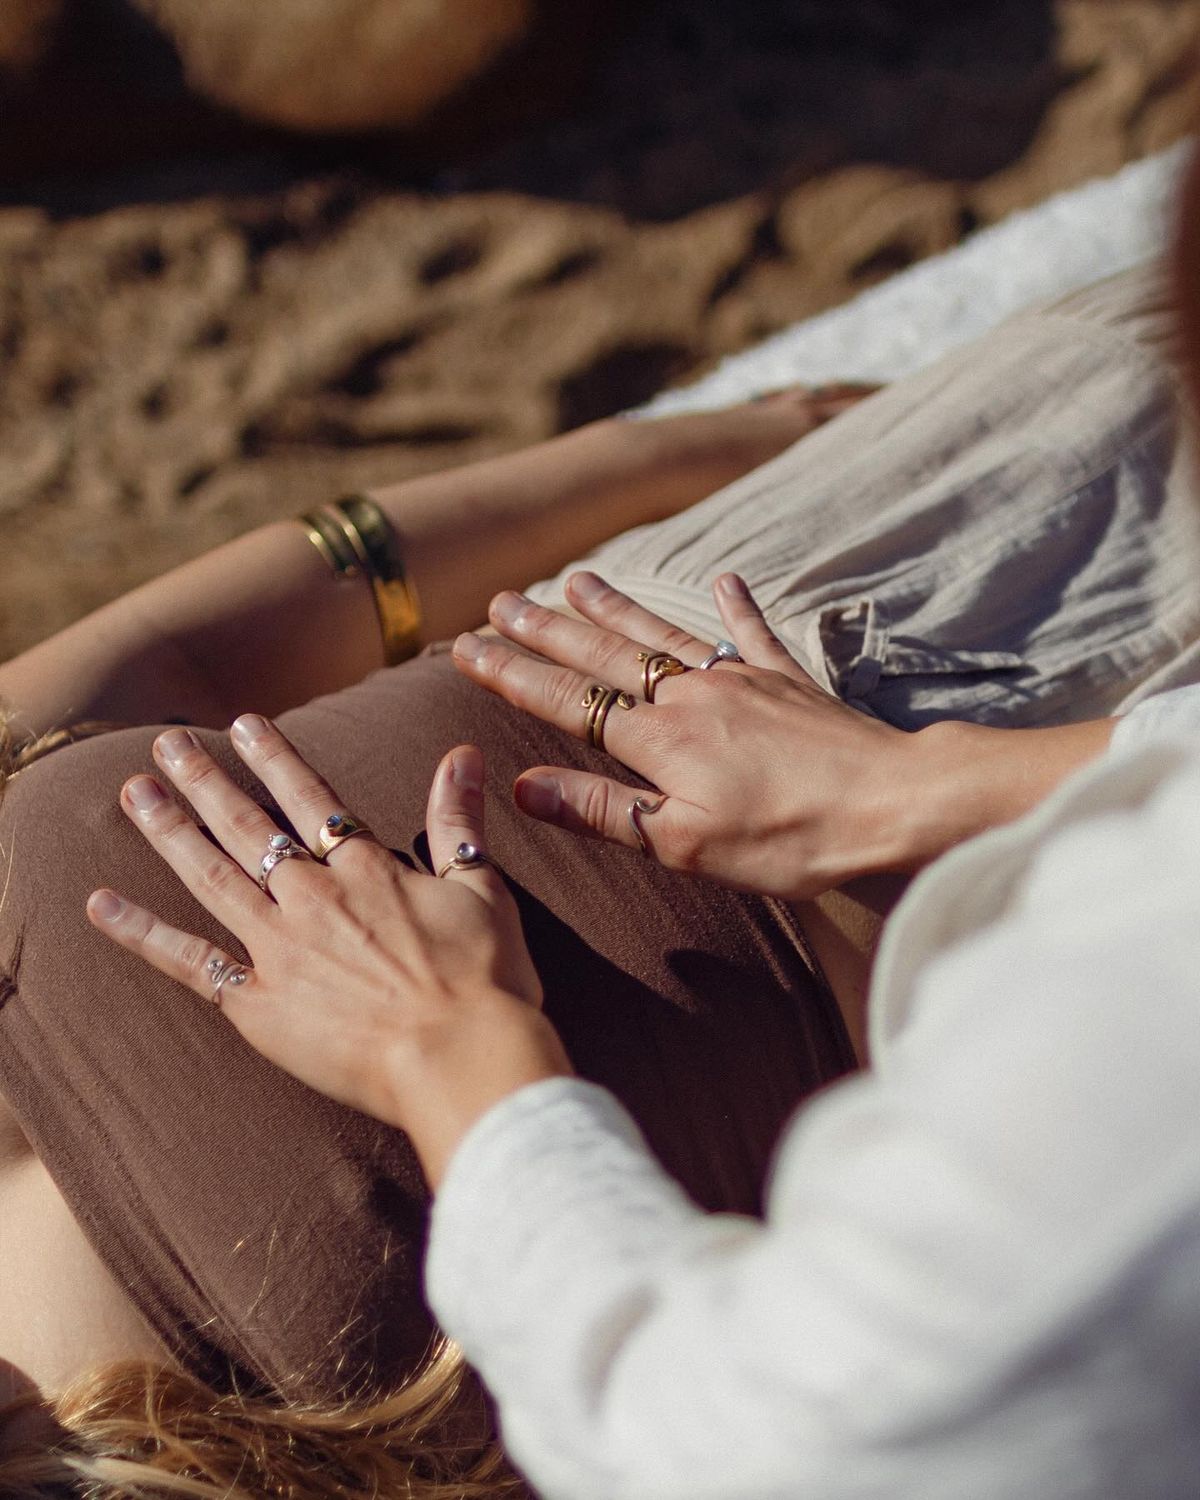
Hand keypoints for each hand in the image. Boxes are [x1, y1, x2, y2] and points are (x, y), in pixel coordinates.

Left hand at [86, 718, 569, 1185]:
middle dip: (206, 781)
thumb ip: (458, 819)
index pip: (311, 798)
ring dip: (170, 831)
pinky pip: (189, 963)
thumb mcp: (481, 887)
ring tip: (135, 793)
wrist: (460, 1059)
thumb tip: (461, 753)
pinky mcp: (258, 1004)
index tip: (244, 725)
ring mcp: (278, 948)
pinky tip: (102, 906)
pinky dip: (143, 934)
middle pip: (248, 826)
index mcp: (366, 869)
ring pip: (211, 875)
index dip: (275, 758)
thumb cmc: (483, 980)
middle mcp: (312, 897)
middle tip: (167, 744)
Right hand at [452, 572, 925, 901]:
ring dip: (613, 606)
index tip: (464, 648)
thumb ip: (603, 809)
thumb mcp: (685, 842)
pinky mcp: (788, 679)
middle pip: (602, 653)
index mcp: (658, 739)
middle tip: (500, 600)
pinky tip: (723, 578)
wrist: (892, 802)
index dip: (510, 674)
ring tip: (573, 578)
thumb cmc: (790, 837)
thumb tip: (524, 788)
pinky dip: (734, 606)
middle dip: (544, 628)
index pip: (566, 700)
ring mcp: (740, 679)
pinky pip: (751, 633)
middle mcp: (690, 695)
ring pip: (660, 633)